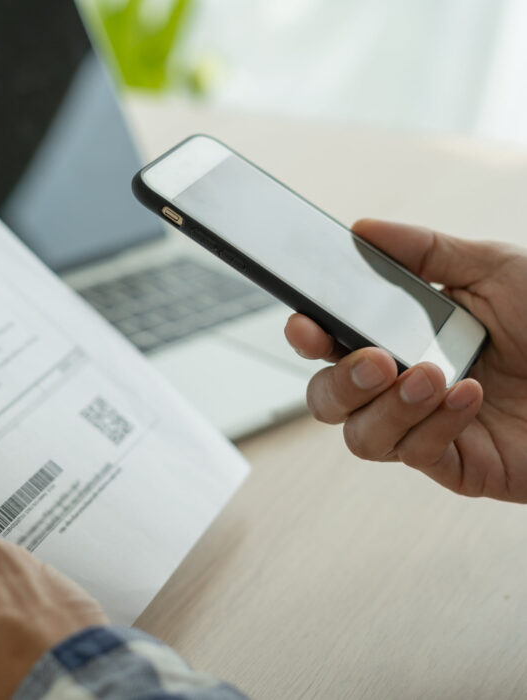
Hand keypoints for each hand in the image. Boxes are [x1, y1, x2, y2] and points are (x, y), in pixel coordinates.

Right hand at [285, 219, 526, 501]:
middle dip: (340, 382)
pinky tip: (469, 395)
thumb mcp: (493, 269)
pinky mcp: (454, 464)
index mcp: (400, 338)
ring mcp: (423, 428)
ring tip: (430, 377)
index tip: (306, 324)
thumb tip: (363, 230)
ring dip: (387, 407)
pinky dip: (435, 424)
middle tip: (375, 361)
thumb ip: (425, 250)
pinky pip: (414, 454)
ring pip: (360, 436)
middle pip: (328, 399)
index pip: (331, 344)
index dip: (307, 337)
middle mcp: (402, 385)